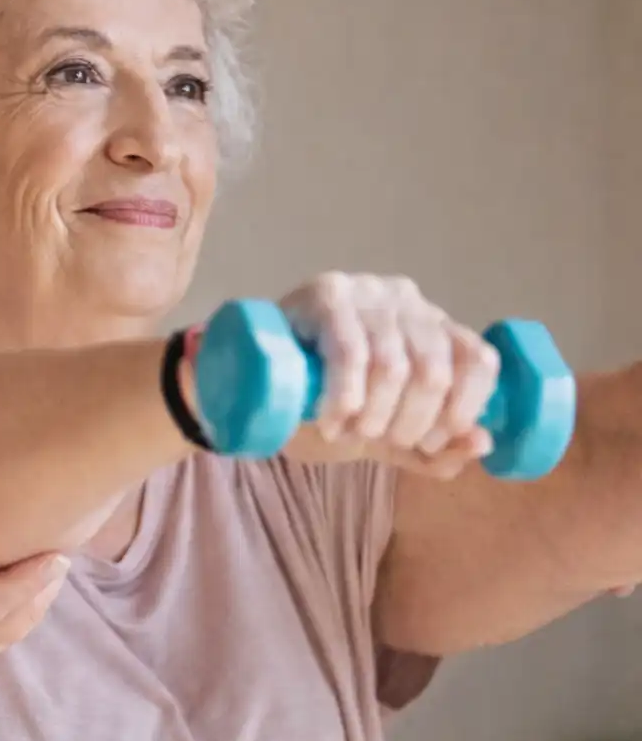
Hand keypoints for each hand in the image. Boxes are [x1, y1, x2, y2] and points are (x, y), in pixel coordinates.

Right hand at [0, 452, 66, 724]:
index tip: (56, 552)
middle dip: (47, 580)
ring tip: (61, 547)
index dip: (26, 581)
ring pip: (19, 629)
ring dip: (42, 592)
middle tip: (71, 533)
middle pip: (19, 617)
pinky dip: (27, 606)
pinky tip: (35, 574)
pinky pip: (8, 635)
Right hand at [282, 273, 500, 478]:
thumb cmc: (328, 407)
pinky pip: (350, 352)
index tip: (431, 442)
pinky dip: (345, 397)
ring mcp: (367, 292)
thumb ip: (434, 447)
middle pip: (434, 371)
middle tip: (380, 442)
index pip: (478, 361)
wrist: (259, 389)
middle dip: (410, 423)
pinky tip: (332, 420)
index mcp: (435, 328)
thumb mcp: (387, 433)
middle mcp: (408, 300)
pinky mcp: (325, 296)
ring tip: (348, 433)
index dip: (463, 410)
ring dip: (373, 416)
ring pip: (392, 365)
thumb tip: (482, 444)